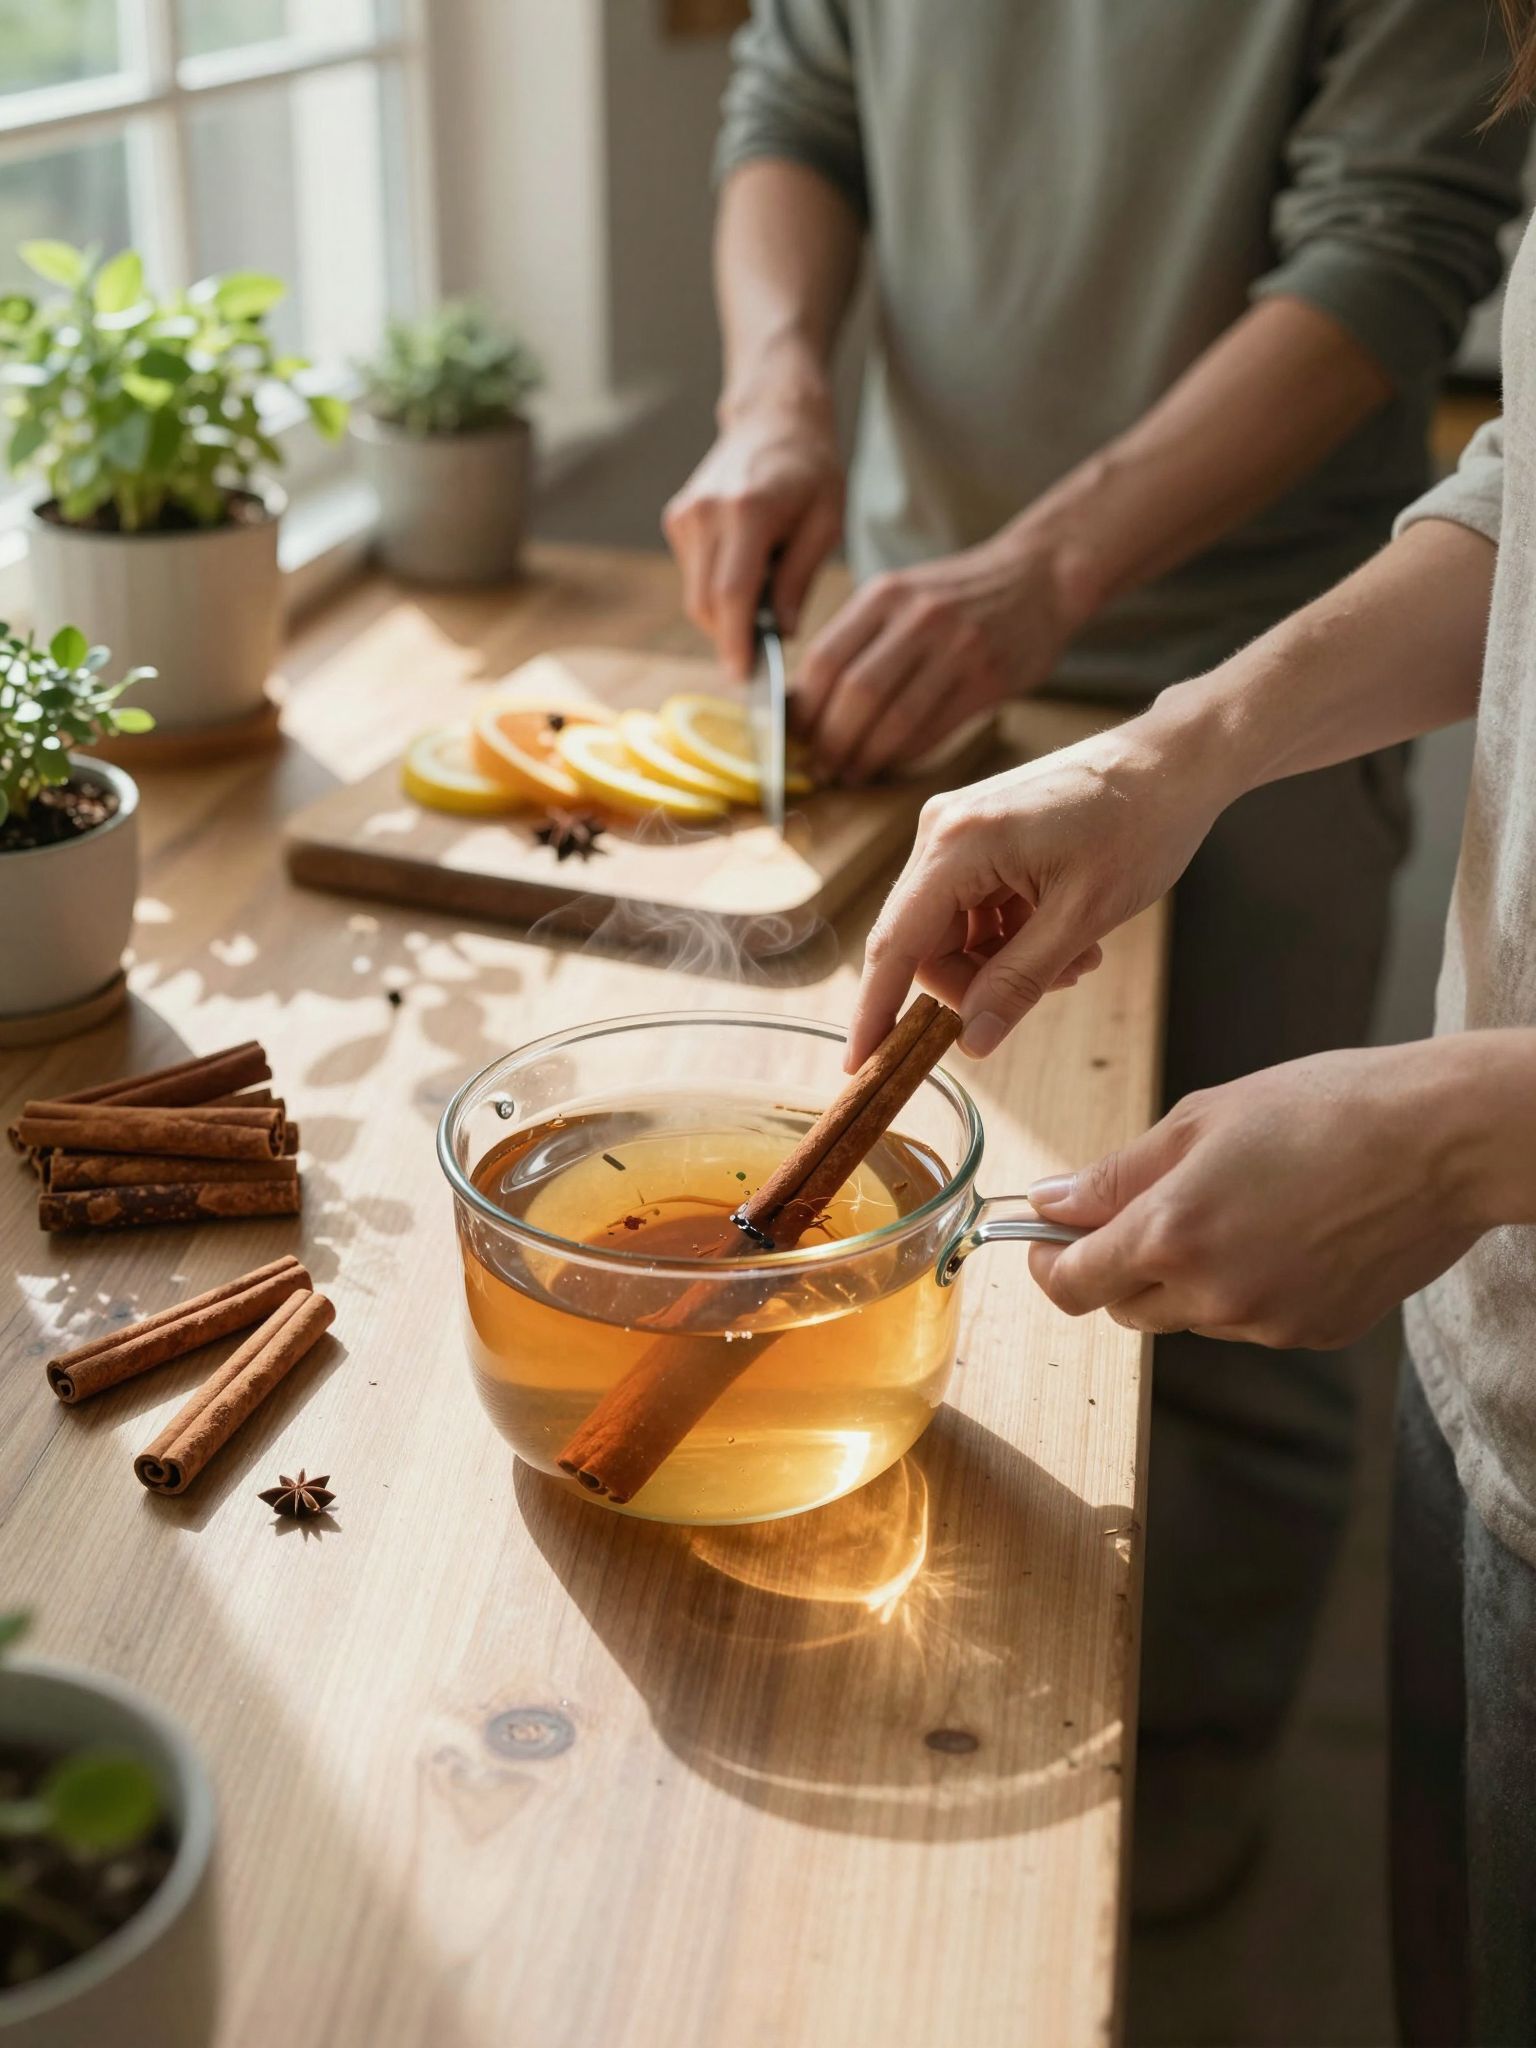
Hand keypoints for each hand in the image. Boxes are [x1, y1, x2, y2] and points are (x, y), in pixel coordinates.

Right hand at [663, 392, 843, 679]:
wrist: (773, 419)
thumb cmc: (810, 469)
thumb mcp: (826, 523)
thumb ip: (800, 580)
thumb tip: (780, 634)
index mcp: (748, 510)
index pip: (732, 592)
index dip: (735, 642)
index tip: (743, 677)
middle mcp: (706, 512)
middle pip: (707, 602)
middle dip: (732, 638)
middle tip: (763, 657)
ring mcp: (686, 515)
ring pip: (696, 595)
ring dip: (727, 615)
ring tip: (764, 600)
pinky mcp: (677, 519)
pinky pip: (693, 576)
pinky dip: (718, 590)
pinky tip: (748, 572)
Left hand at [795, 522, 1093, 784]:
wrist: (1040, 576)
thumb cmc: (960, 596)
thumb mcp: (903, 595)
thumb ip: (860, 638)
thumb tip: (807, 703)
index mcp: (886, 594)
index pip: (825, 658)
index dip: (804, 708)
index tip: (795, 736)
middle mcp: (918, 617)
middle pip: (855, 694)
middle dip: (830, 741)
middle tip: (820, 766)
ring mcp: (957, 648)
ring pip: (893, 718)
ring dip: (864, 756)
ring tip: (849, 773)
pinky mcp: (988, 679)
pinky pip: (933, 729)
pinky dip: (903, 755)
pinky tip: (888, 764)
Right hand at [848, 702, 1229, 1065]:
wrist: (1175, 762)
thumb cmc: (1139, 823)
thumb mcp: (1082, 916)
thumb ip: (1019, 981)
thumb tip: (974, 1040)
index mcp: (957, 846)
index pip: (895, 946)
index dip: (875, 1013)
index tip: (861, 1067)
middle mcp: (942, 832)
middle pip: (926, 944)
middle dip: (982, 982)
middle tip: (1054, 985)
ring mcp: (959, 829)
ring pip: (955, 931)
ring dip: (1007, 960)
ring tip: (1076, 956)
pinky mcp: (980, 832)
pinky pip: (974, 907)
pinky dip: (1013, 933)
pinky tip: (1065, 930)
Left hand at [1024, 1043, 1490, 1349]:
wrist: (1441, 1141)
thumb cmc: (1323, 1109)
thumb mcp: (1199, 1120)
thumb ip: (1115, 1175)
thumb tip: (1049, 1203)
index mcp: (1170, 1235)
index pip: (1071, 1284)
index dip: (1047, 1261)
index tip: (1047, 1237)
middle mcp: (1211, 1296)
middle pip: (1123, 1306)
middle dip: (1116, 1264)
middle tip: (1148, 1206)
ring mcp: (1265, 1323)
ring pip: (1187, 1316)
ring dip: (1185, 1276)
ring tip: (1239, 1204)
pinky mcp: (1311, 1334)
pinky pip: (1247, 1321)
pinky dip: (1244, 1285)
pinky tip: (1284, 1230)